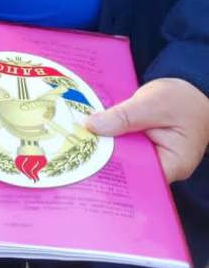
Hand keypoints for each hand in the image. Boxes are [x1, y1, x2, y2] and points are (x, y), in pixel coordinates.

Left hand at [86, 77, 208, 181]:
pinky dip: (110, 137)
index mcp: (173, 164)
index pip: (138, 176)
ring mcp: (153, 157)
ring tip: (76, 137)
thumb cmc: (183, 99)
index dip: (111, 168)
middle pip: (127, 167)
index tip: (85, 158)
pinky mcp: (143, 146)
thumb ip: (124, 117)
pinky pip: (124, 145)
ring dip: (104, 145)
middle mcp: (163, 166)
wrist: (193, 91)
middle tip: (74, 144)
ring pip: (123, 155)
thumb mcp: (153, 103)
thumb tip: (92, 126)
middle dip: (102, 156)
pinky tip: (90, 130)